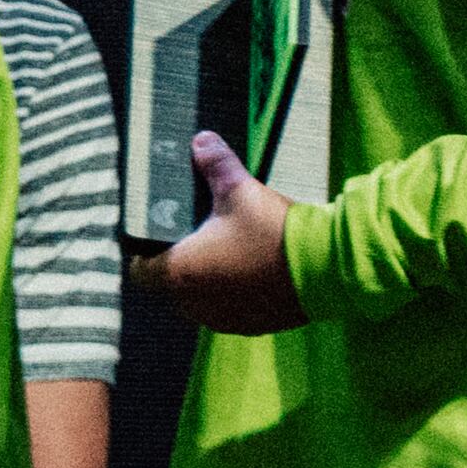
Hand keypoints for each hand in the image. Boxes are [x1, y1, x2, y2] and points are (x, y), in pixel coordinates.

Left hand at [138, 134, 305, 332]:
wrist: (327, 267)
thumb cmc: (274, 231)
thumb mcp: (241, 191)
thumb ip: (216, 165)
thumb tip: (201, 140)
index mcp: (180, 273)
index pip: (139, 272)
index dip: (143, 254)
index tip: (155, 238)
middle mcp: (195, 304)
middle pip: (171, 286)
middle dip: (179, 264)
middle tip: (195, 238)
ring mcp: (224, 319)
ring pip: (200, 301)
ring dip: (206, 282)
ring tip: (224, 254)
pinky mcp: (251, 326)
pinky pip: (229, 311)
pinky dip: (233, 295)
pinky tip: (248, 273)